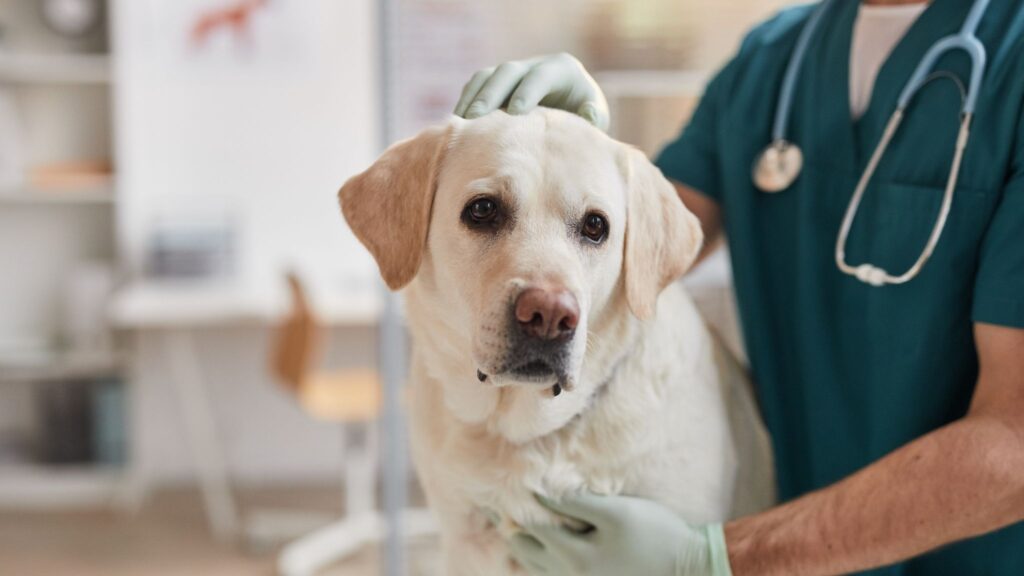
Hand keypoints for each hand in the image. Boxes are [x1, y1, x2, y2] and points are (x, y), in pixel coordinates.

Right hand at [453, 53, 609, 131]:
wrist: (572, 112)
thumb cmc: (585, 118)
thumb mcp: (597, 118)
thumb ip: (593, 118)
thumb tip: (589, 114)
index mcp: (562, 69)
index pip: (540, 76)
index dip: (527, 92)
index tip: (514, 113)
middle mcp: (535, 64)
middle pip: (508, 71)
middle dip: (491, 93)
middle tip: (476, 118)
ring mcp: (515, 71)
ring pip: (488, 75)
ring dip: (472, 97)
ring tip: (461, 122)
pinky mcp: (499, 82)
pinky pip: (477, 85)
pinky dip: (467, 100)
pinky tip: (458, 123)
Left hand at [508, 493, 731, 575]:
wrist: (686, 565)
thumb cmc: (654, 533)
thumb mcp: (615, 513)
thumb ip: (575, 504)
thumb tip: (540, 495)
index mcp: (573, 556)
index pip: (529, 528)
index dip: (511, 508)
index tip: (494, 494)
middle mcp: (570, 575)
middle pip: (525, 552)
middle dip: (512, 529)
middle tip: (498, 508)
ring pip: (536, 567)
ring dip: (523, 547)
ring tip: (513, 525)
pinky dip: (542, 561)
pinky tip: (544, 547)